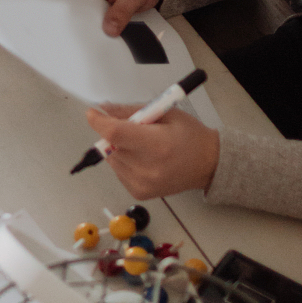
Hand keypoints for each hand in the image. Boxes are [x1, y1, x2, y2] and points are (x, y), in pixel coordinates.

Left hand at [84, 100, 218, 196]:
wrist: (208, 164)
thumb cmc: (188, 134)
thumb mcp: (164, 113)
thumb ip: (131, 110)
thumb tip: (103, 109)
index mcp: (155, 144)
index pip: (115, 133)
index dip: (99, 121)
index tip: (93, 113)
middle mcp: (147, 168)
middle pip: (111, 146)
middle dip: (114, 133)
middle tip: (132, 129)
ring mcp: (142, 184)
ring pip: (113, 159)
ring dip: (119, 149)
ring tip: (142, 146)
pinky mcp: (139, 193)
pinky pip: (119, 172)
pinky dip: (124, 163)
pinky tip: (144, 160)